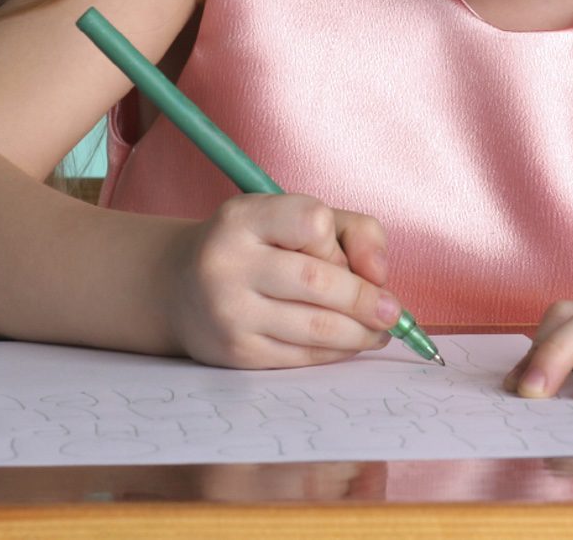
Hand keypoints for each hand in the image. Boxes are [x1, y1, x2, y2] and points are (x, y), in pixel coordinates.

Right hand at [163, 192, 401, 368]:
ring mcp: (230, 312)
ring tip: (379, 330)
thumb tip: (380, 276)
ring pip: (317, 327)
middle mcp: (229, 263)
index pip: (312, 221)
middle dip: (366, 299)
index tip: (341, 254)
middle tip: (392, 312)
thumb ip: (353, 231)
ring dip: (361, 332)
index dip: (337, 242)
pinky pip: (302, 356)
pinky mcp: (237, 352)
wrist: (181, 288)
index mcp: (243, 218)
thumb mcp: (294, 217)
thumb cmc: (256, 246)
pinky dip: (337, 352)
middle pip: (319, 281)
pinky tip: (350, 343)